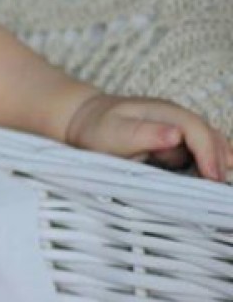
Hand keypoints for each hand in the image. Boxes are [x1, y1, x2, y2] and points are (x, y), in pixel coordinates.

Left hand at [65, 93, 232, 182]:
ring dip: (218, 162)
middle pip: (210, 136)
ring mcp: (177, 130)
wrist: (83, 122)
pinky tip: (213, 180)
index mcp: (164, 111)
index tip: (213, 177)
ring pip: (208, 144)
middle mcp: (176, 118)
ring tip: (223, 187)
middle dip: (220, 160)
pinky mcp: (174, 144)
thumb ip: (144, 134)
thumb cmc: (97, 129)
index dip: (208, 152)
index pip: (196, 129)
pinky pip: (199, 153)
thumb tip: (176, 134)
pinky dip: (209, 164)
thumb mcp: (115, 132)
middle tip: (223, 189)